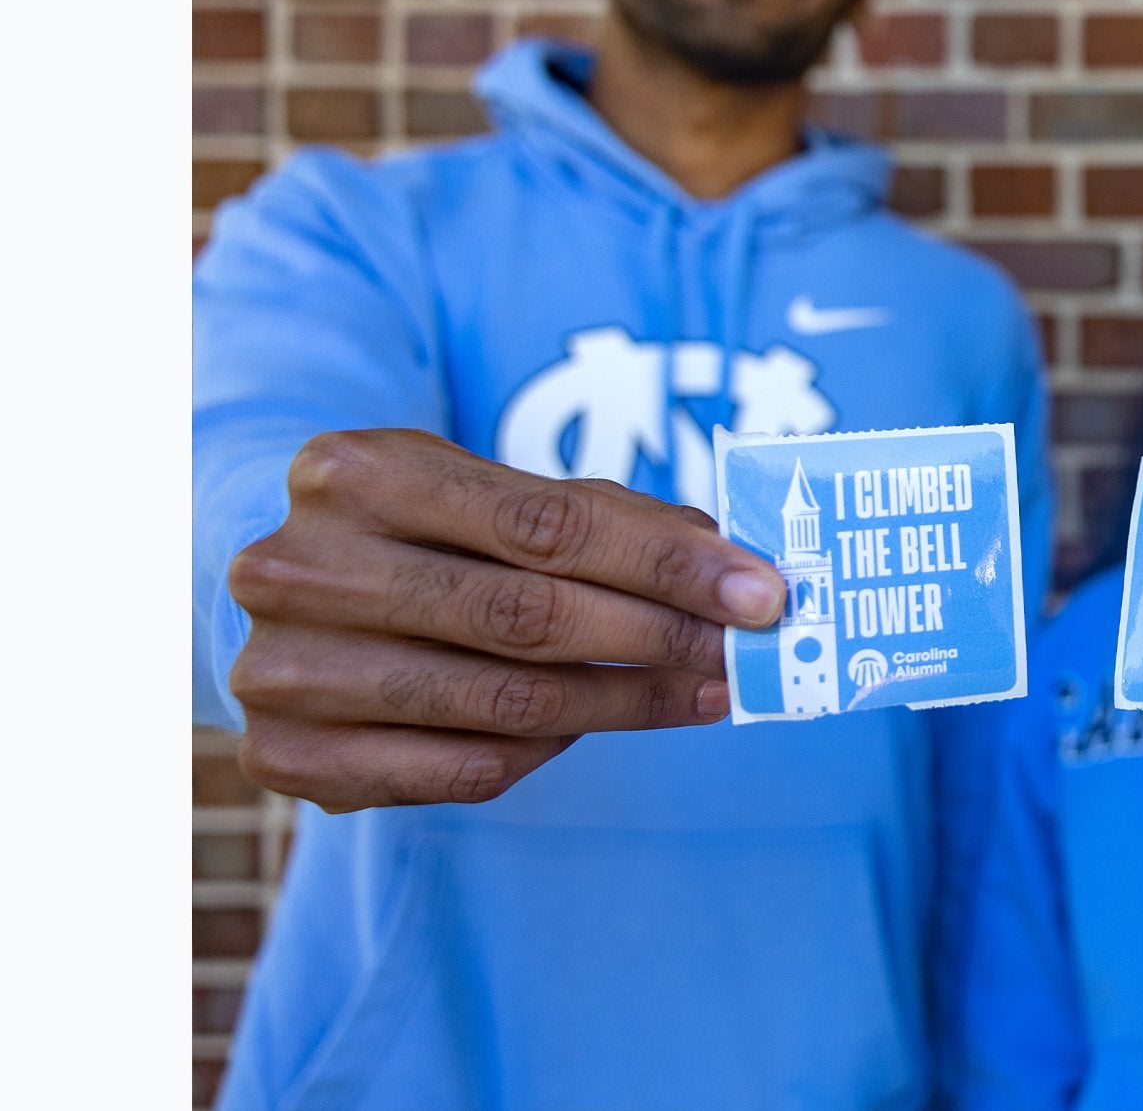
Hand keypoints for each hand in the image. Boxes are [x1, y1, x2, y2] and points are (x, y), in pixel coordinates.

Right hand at [225, 429, 785, 811]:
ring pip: (503, 703)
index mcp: (357, 471)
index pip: (546, 524)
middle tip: (742, 655)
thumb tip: (736, 568)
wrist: (296, 595)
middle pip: (526, 617)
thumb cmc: (426, 535)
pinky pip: (461, 770)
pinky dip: (545, 754)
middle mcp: (300, 566)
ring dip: (624, 705)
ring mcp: (281, 668)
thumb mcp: (494, 492)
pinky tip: (594, 729)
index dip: (668, 564)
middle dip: (659, 638)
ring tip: (698, 693)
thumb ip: (605, 519)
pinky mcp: (284, 757)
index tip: (762, 594)